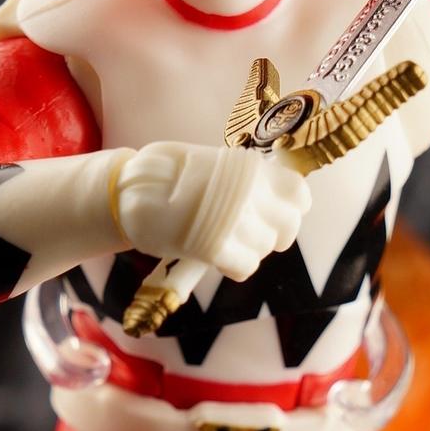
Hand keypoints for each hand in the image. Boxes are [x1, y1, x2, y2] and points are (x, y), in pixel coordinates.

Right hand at [113, 141, 310, 280]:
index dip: (294, 207)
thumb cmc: (168, 174)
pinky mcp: (215, 249)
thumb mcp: (214, 163)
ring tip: (227, 239)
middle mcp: (248, 193)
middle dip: (276, 233)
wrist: (129, 191)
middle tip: (255, 232)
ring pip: (266, 248)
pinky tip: (222, 258)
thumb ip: (247, 179)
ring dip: (251, 248)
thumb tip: (275, 198)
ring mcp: (233, 222)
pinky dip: (237, 266)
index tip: (281, 211)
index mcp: (249, 168)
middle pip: (288, 226)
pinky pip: (247, 266)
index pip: (299, 194)